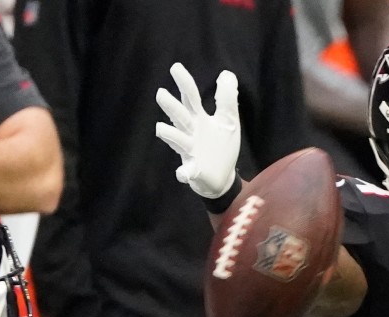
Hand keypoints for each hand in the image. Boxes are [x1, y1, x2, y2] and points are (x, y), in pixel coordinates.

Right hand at [155, 63, 239, 198]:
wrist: (222, 177)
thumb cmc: (221, 146)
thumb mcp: (228, 120)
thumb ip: (226, 98)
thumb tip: (226, 73)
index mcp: (198, 119)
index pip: (190, 98)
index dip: (184, 83)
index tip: (175, 67)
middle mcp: (190, 133)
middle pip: (179, 117)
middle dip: (171, 107)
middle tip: (160, 93)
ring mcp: (190, 152)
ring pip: (178, 141)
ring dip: (170, 135)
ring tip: (160, 129)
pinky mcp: (194, 171)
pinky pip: (186, 172)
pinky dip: (184, 172)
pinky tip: (183, 173)